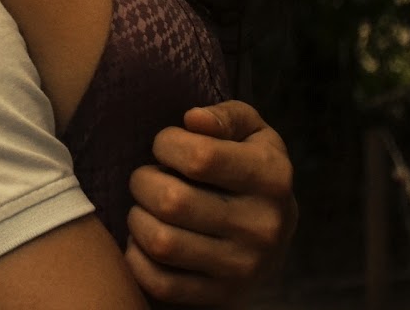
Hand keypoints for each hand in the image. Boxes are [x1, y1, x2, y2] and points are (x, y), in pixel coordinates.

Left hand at [124, 101, 296, 305]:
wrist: (271, 237)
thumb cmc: (247, 168)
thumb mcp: (251, 132)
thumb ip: (225, 117)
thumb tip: (193, 120)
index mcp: (272, 176)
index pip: (199, 157)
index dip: (166, 144)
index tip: (165, 146)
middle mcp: (263, 225)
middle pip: (172, 201)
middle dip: (143, 181)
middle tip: (148, 178)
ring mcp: (243, 267)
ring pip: (161, 242)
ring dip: (137, 219)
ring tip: (146, 207)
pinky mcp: (221, 296)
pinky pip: (159, 282)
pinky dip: (137, 258)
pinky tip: (144, 240)